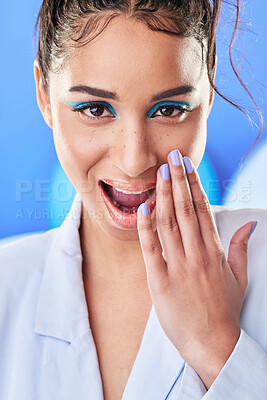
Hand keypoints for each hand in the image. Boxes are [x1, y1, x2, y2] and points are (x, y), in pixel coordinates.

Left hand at [137, 149, 256, 388]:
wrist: (214, 343)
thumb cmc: (225, 310)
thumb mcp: (238, 278)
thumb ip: (240, 248)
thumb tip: (248, 224)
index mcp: (214, 251)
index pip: (203, 209)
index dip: (195, 185)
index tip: (189, 166)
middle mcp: (197, 254)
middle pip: (186, 209)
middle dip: (178, 180)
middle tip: (172, 157)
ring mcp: (179, 266)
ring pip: (169, 223)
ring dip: (164, 196)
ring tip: (160, 174)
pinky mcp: (161, 281)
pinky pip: (152, 249)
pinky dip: (146, 228)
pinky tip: (143, 208)